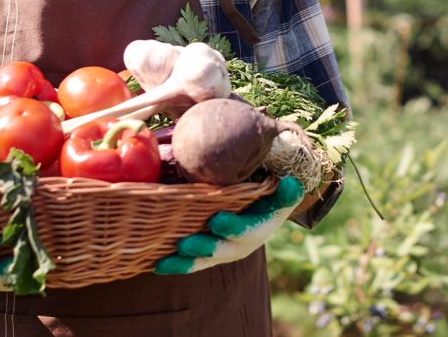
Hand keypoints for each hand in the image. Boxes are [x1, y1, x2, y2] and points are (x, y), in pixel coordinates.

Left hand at [153, 176, 303, 274]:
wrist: (263, 208)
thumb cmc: (268, 193)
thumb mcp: (281, 192)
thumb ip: (286, 191)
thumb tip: (292, 184)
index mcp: (261, 227)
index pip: (248, 230)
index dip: (233, 228)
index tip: (214, 220)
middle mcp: (243, 244)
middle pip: (223, 250)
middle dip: (203, 248)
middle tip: (183, 243)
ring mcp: (225, 250)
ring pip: (205, 260)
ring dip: (185, 262)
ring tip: (164, 261)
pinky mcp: (210, 253)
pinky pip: (194, 262)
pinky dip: (176, 264)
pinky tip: (156, 264)